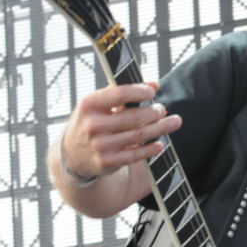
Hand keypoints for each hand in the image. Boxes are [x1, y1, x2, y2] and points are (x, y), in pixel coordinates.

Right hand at [61, 82, 179, 179]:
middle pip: (134, 117)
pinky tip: (160, 144)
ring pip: (139, 135)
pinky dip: (150, 148)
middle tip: (162, 109)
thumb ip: (124, 93)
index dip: (140, 92)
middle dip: (154, 112)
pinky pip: (135, 154)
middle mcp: (92, 125)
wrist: (72, 154)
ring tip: (174, 121)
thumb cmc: (92, 121)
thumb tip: (155, 84)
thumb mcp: (99, 104)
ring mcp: (100, 145)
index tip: (152, 92)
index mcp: (89, 105)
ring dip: (160, 128)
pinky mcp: (108, 161)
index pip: (119, 94)